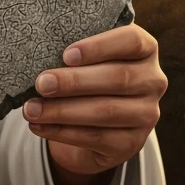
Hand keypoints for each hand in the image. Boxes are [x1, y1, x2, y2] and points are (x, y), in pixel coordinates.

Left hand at [22, 23, 166, 177]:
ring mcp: (146, 115)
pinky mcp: (132, 143)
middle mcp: (153, 81)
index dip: (100, 46)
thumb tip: (37, 47)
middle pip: (117, 78)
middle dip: (74, 81)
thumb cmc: (88, 72)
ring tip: (31, 109)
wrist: (97, 119)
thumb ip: (76, 48)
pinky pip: (96, 137)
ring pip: (106, 111)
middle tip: (41, 83)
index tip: (66, 54)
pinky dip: (62, 132)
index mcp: (146, 49)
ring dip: (63, 111)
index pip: (132, 41)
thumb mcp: (89, 55)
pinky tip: (38, 126)